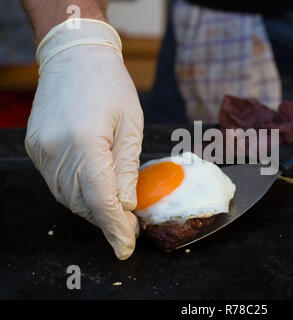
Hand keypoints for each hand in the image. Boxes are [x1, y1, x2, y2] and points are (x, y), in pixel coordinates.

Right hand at [25, 19, 143, 259]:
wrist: (75, 56)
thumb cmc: (110, 86)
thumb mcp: (131, 126)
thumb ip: (127, 168)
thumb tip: (126, 204)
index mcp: (85, 142)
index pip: (101, 199)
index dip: (115, 227)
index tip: (126, 246)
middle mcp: (57, 150)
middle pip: (82, 202)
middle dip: (106, 220)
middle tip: (129, 227)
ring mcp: (42, 149)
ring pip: (67, 197)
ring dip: (92, 209)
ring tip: (115, 211)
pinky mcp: (36, 146)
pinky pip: (57, 182)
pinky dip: (77, 193)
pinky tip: (94, 191)